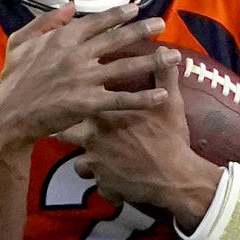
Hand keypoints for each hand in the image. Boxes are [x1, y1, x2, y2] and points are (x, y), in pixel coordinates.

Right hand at [0, 3, 170, 145]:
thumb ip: (45, 22)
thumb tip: (70, 7)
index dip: (119, 15)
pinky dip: (143, 98)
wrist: (10, 116)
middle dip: (143, 30)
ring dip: (153, 61)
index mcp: (62, 38)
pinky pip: (122, 100)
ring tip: (174, 56)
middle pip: (117, 39)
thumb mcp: (20, 42)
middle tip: (162, 23)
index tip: (136, 9)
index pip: (97, 22)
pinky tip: (162, 95)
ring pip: (126, 67)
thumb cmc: (13, 80)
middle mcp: (77, 55)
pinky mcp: (89, 104)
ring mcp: (85, 80)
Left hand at [65, 56, 221, 230]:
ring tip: (99, 162)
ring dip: (87, 164)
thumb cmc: (169, 137)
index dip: (74, 103)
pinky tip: (115, 183)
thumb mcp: (170, 103)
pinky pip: (99, 187)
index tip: (74, 101)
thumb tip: (167, 52)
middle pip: (65, 136)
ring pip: (78, 166)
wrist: (174, 176)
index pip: (77, 104)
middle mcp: (93, 140)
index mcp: (104, 116)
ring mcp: (97, 165)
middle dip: (66, 134)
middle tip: (72, 132)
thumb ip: (164, 77)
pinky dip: (106, 186)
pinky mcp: (105, 186)